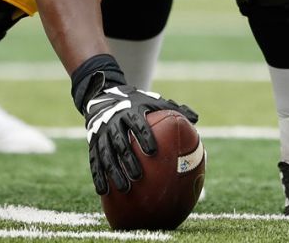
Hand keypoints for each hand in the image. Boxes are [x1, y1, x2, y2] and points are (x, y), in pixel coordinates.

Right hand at [78, 78, 198, 194]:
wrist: (104, 97)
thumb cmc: (136, 103)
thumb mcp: (152, 101)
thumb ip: (173, 109)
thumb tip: (196, 118)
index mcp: (129, 112)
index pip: (137, 124)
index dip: (144, 137)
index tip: (153, 151)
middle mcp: (113, 123)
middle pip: (120, 143)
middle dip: (128, 160)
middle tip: (138, 176)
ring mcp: (101, 135)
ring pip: (106, 155)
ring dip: (114, 172)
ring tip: (124, 188)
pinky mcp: (93, 144)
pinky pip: (95, 161)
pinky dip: (98, 176)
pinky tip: (104, 192)